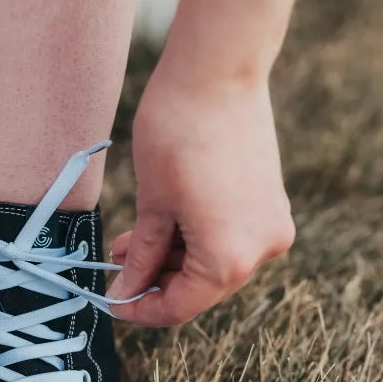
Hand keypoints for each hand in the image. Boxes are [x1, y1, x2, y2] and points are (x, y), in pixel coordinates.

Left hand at [108, 66, 294, 325]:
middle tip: (116, 265)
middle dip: (154, 280)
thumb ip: (143, 258)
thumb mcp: (152, 207)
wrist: (218, 72)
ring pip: (212, 264)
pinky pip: (227, 239)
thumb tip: (126, 293)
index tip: (112, 302)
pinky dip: (193, 239)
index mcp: (229, 259)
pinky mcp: (269, 205)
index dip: (140, 309)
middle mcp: (261, 251)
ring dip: (170, 259)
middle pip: (199, 288)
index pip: (179, 307)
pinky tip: (161, 225)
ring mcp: (270, 227)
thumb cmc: (177, 135)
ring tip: (130, 240)